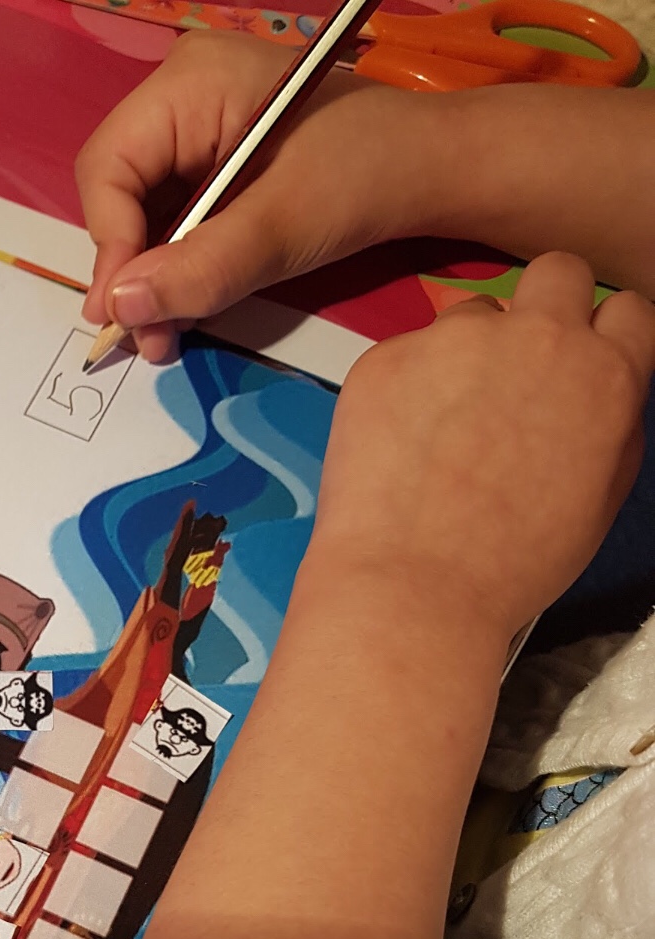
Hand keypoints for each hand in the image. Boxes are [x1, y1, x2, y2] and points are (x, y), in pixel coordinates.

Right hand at [76, 31, 444, 360]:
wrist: (430, 171)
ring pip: (140, 213)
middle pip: (117, 190)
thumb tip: (120, 307)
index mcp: (190, 83)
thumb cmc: (366, 177)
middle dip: (129, 269)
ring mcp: (195, 131)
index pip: (108, 166)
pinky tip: (185, 307)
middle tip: (144, 335)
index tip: (125, 312)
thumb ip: (201, 268)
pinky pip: (172, 219)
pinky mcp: (213, 166)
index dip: (110, 245)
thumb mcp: (283, 228)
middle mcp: (180, 98)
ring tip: (164, 334)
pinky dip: (176, 268)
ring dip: (149, 279)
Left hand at [311, 253, 654, 637]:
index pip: (627, 309)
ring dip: (467, 352)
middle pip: (558, 273)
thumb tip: (602, 390)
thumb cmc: (510, 567)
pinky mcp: (387, 356)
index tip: (579, 362)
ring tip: (443, 427)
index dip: (602, 336)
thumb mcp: (597, 501)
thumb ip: (611, 427)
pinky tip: (396, 445)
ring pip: (473, 312)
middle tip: (516, 367)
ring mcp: (457, 340)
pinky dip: (405, 386)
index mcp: (605, 377)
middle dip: (546, 308)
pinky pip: (405, 351)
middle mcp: (539, 339)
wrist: (412, 589)